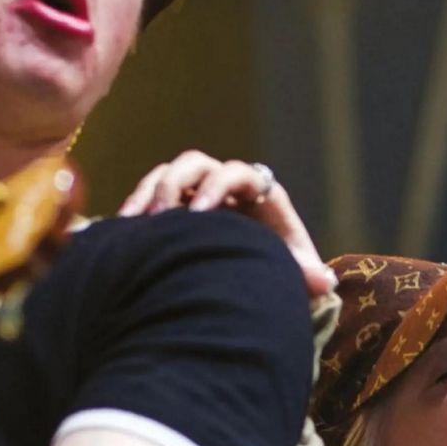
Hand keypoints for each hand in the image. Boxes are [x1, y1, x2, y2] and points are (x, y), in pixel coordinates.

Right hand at [118, 151, 335, 298]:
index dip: (218, 185)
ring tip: (135, 223)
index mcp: (257, 193)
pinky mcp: (171, 208)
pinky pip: (147, 194)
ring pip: (167, 174)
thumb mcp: (292, 273)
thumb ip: (305, 275)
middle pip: (196, 164)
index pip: (238, 173)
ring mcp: (194, 193)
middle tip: (164, 217)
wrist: (253, 276)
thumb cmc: (277, 269)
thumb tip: (325, 281)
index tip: (200, 213)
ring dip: (150, 193)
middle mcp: (224, 186)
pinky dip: (135, 207)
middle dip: (177, 185)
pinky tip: (121, 230)